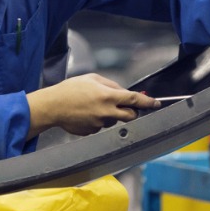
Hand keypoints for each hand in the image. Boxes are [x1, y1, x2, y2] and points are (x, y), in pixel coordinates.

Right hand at [26, 73, 158, 137]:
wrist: (53, 106)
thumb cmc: (70, 89)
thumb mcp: (91, 78)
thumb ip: (110, 84)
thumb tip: (123, 91)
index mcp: (108, 96)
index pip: (134, 100)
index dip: (148, 102)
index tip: (156, 104)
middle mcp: (107, 112)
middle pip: (130, 115)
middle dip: (131, 111)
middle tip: (123, 106)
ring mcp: (100, 123)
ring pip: (114, 120)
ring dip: (110, 114)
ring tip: (92, 107)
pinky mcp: (93, 131)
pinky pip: (101, 126)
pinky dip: (97, 120)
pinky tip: (85, 114)